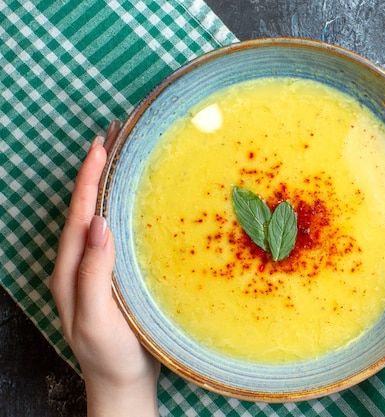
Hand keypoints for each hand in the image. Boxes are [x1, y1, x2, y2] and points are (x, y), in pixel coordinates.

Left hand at [49, 121, 159, 416]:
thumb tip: (98, 224)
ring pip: (100, 217)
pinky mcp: (115, 274)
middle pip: (85, 209)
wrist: (123, 384)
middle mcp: (80, 264)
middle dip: (96, 171)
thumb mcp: (95, 319)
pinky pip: (115, 232)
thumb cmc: (110, 355)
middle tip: (112, 138)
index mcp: (71, 271)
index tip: (101, 146)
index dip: (88, 180)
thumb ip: (92, 273)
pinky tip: (135, 200)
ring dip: (108, 185)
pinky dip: (121, 208)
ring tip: (121, 158)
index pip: (79, 215)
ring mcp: (97, 269)